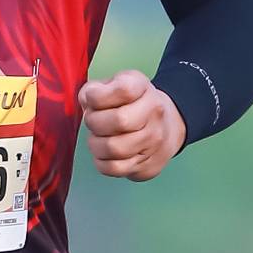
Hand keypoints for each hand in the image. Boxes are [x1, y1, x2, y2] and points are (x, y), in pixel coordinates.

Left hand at [78, 68, 186, 182]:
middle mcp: (154, 112)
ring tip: (98, 138)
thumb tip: (86, 102)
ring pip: (114, 148)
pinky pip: (114, 168)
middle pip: (119, 121)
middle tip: (93, 121)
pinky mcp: (148, 164)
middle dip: (95, 122)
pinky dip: (101, 162)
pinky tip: (104, 153)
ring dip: (96, 144)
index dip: (98, 96)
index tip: (92, 98)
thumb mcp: (114, 84)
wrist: (166, 126)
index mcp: (142, 87)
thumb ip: (94, 90)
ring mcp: (154, 140)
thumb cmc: (131, 104)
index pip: (123, 90)